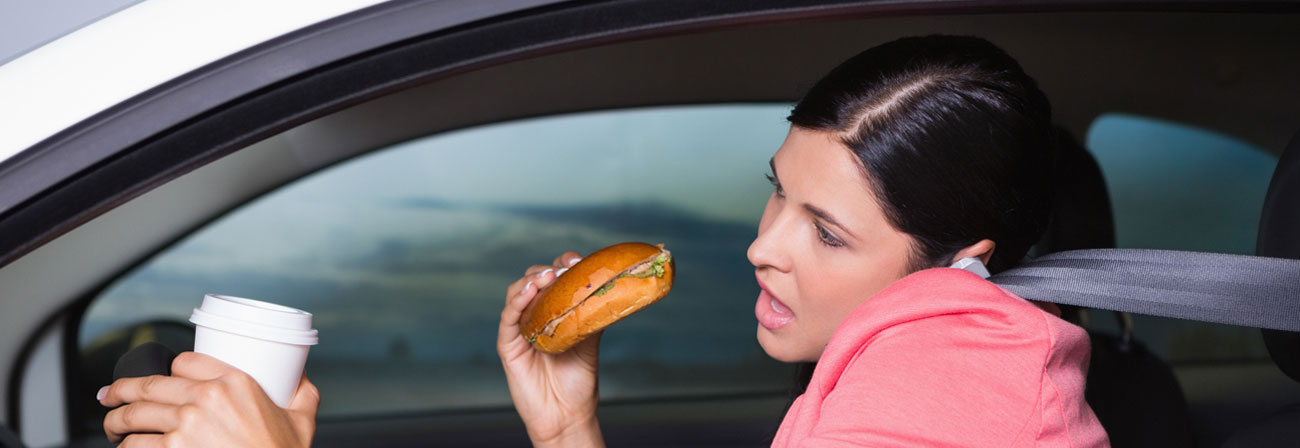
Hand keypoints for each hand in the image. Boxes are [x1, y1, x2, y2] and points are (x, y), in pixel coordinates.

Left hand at [99, 352, 317, 446]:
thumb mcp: (302, 418)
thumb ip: (303, 393)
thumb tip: (300, 379)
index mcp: (236, 383)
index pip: (186, 361)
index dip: (170, 366)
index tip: (164, 375)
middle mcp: (206, 399)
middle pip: (149, 384)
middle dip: (122, 389)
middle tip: (111, 395)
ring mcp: (185, 427)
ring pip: (134, 415)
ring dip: (115, 422)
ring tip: (112, 427)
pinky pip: (135, 447)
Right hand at [498, 251, 605, 447]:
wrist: (568, 414)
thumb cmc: (578, 381)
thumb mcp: (590, 341)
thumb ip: (593, 315)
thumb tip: (612, 288)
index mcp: (553, 312)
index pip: (553, 279)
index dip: (562, 264)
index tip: (577, 260)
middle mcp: (534, 316)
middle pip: (533, 280)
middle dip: (547, 269)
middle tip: (563, 269)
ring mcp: (519, 329)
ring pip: (516, 293)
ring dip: (530, 280)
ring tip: (546, 278)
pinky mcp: (508, 345)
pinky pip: (507, 318)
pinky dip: (516, 301)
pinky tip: (528, 293)